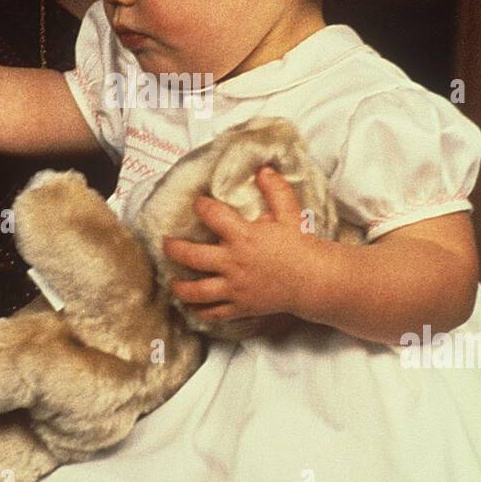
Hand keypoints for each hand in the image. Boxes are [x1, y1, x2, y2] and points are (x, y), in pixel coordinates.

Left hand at [163, 165, 328, 323]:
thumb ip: (275, 190)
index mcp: (243, 236)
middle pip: (191, 256)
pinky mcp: (240, 306)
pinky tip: (192, 308)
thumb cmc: (301, 246)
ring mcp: (235, 288)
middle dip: (174, 248)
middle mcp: (233, 262)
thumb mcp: (289, 214)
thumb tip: (263, 168)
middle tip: (165, 243)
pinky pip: (214, 312)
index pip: (212, 215)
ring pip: (197, 290)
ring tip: (172, 281)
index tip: (197, 203)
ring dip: (179, 286)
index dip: (201, 206)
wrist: (315, 281)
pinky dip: (200, 312)